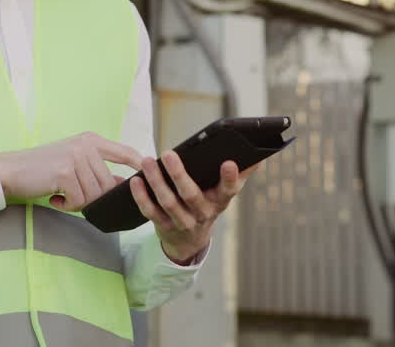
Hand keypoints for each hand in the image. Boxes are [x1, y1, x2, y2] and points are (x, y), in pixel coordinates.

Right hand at [0, 132, 142, 210]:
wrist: (11, 170)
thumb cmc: (43, 169)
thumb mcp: (74, 162)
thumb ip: (97, 169)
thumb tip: (123, 184)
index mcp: (91, 140)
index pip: (124, 152)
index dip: (138, 164)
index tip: (149, 171)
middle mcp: (86, 145)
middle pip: (108, 183)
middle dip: (94, 198)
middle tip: (73, 197)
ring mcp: (76, 157)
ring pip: (94, 194)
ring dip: (79, 202)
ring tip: (62, 196)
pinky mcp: (66, 172)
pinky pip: (79, 200)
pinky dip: (68, 205)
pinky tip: (55, 198)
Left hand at [129, 151, 259, 263]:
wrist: (190, 240)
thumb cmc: (208, 205)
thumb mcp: (225, 193)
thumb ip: (240, 174)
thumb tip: (258, 156)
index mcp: (220, 201)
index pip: (228, 190)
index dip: (230, 177)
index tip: (229, 162)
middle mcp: (202, 213)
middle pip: (190, 194)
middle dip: (179, 174)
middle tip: (168, 153)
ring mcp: (182, 222)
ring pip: (168, 202)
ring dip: (156, 182)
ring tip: (148, 161)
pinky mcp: (164, 227)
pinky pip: (150, 212)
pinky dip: (141, 197)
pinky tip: (136, 181)